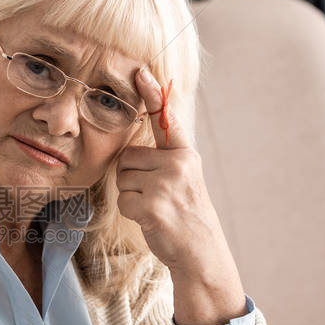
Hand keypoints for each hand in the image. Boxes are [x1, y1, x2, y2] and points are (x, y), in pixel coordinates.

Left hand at [115, 66, 232, 277]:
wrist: (200, 252)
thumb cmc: (185, 216)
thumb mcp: (183, 180)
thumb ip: (164, 161)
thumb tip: (132, 150)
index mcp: (186, 155)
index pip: (166, 119)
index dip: (153, 94)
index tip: (140, 72)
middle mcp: (178, 164)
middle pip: (128, 157)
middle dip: (132, 177)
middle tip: (155, 196)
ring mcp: (166, 183)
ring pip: (123, 179)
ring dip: (132, 196)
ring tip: (156, 207)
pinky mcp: (153, 203)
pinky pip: (123, 200)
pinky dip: (132, 212)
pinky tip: (152, 219)